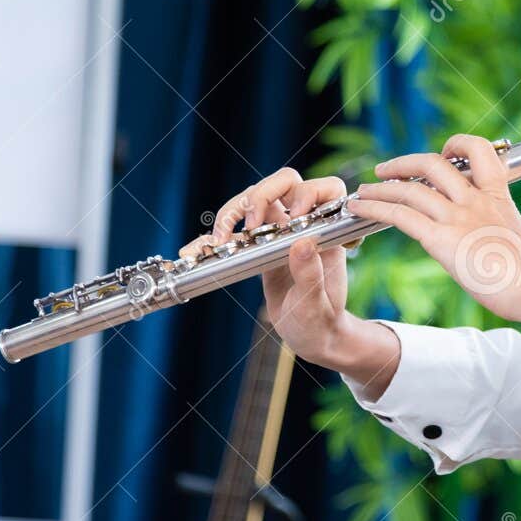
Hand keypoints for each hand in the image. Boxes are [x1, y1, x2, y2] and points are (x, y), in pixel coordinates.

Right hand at [178, 168, 397, 389]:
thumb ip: (311, 275)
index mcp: (327, 233)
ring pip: (253, 202)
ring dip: (231, 213)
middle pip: (283, 184)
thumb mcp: (317, 304)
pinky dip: (211, 239)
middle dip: (261, 195)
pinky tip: (193, 251)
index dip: (309, 193)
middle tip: (251, 226)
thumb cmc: (321, 320)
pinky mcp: (258, 247)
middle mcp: (304, 226)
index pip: (326, 189)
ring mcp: (279, 234)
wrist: (311, 335)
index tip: (294, 217)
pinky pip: (233, 234)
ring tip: (219, 241)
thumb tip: (301, 243)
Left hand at [346, 134, 520, 323]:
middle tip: (387, 169)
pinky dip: (375, 207)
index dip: (457, 145)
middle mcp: (474, 200)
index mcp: (497, 195)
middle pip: (432, 163)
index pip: (478, 150)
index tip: (443, 154)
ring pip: (409, 188)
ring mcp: (457, 218)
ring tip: (364, 191)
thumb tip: (497, 233)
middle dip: (404, 163)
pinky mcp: (441, 240)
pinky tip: (360, 208)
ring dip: (381, 187)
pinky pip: (401, 215)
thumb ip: (503, 224)